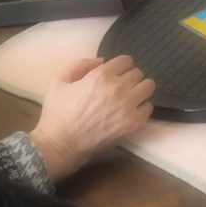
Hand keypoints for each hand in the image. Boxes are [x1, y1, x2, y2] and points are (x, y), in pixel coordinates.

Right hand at [29, 56, 153, 181]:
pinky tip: (130, 111)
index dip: (120, 66)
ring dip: (139, 90)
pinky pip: (149, 107)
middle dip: (129, 78)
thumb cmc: (57, 114)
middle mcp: (118, 88)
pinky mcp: (134, 122)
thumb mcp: (59, 81)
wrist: (59, 146)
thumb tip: (102, 60)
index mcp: (101, 76)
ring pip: (148, 86)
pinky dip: (142, 107)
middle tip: (119, 88)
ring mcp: (128, 106)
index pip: (126, 60)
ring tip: (129, 97)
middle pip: (137, 73)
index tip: (116, 74)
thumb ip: (80, 65)